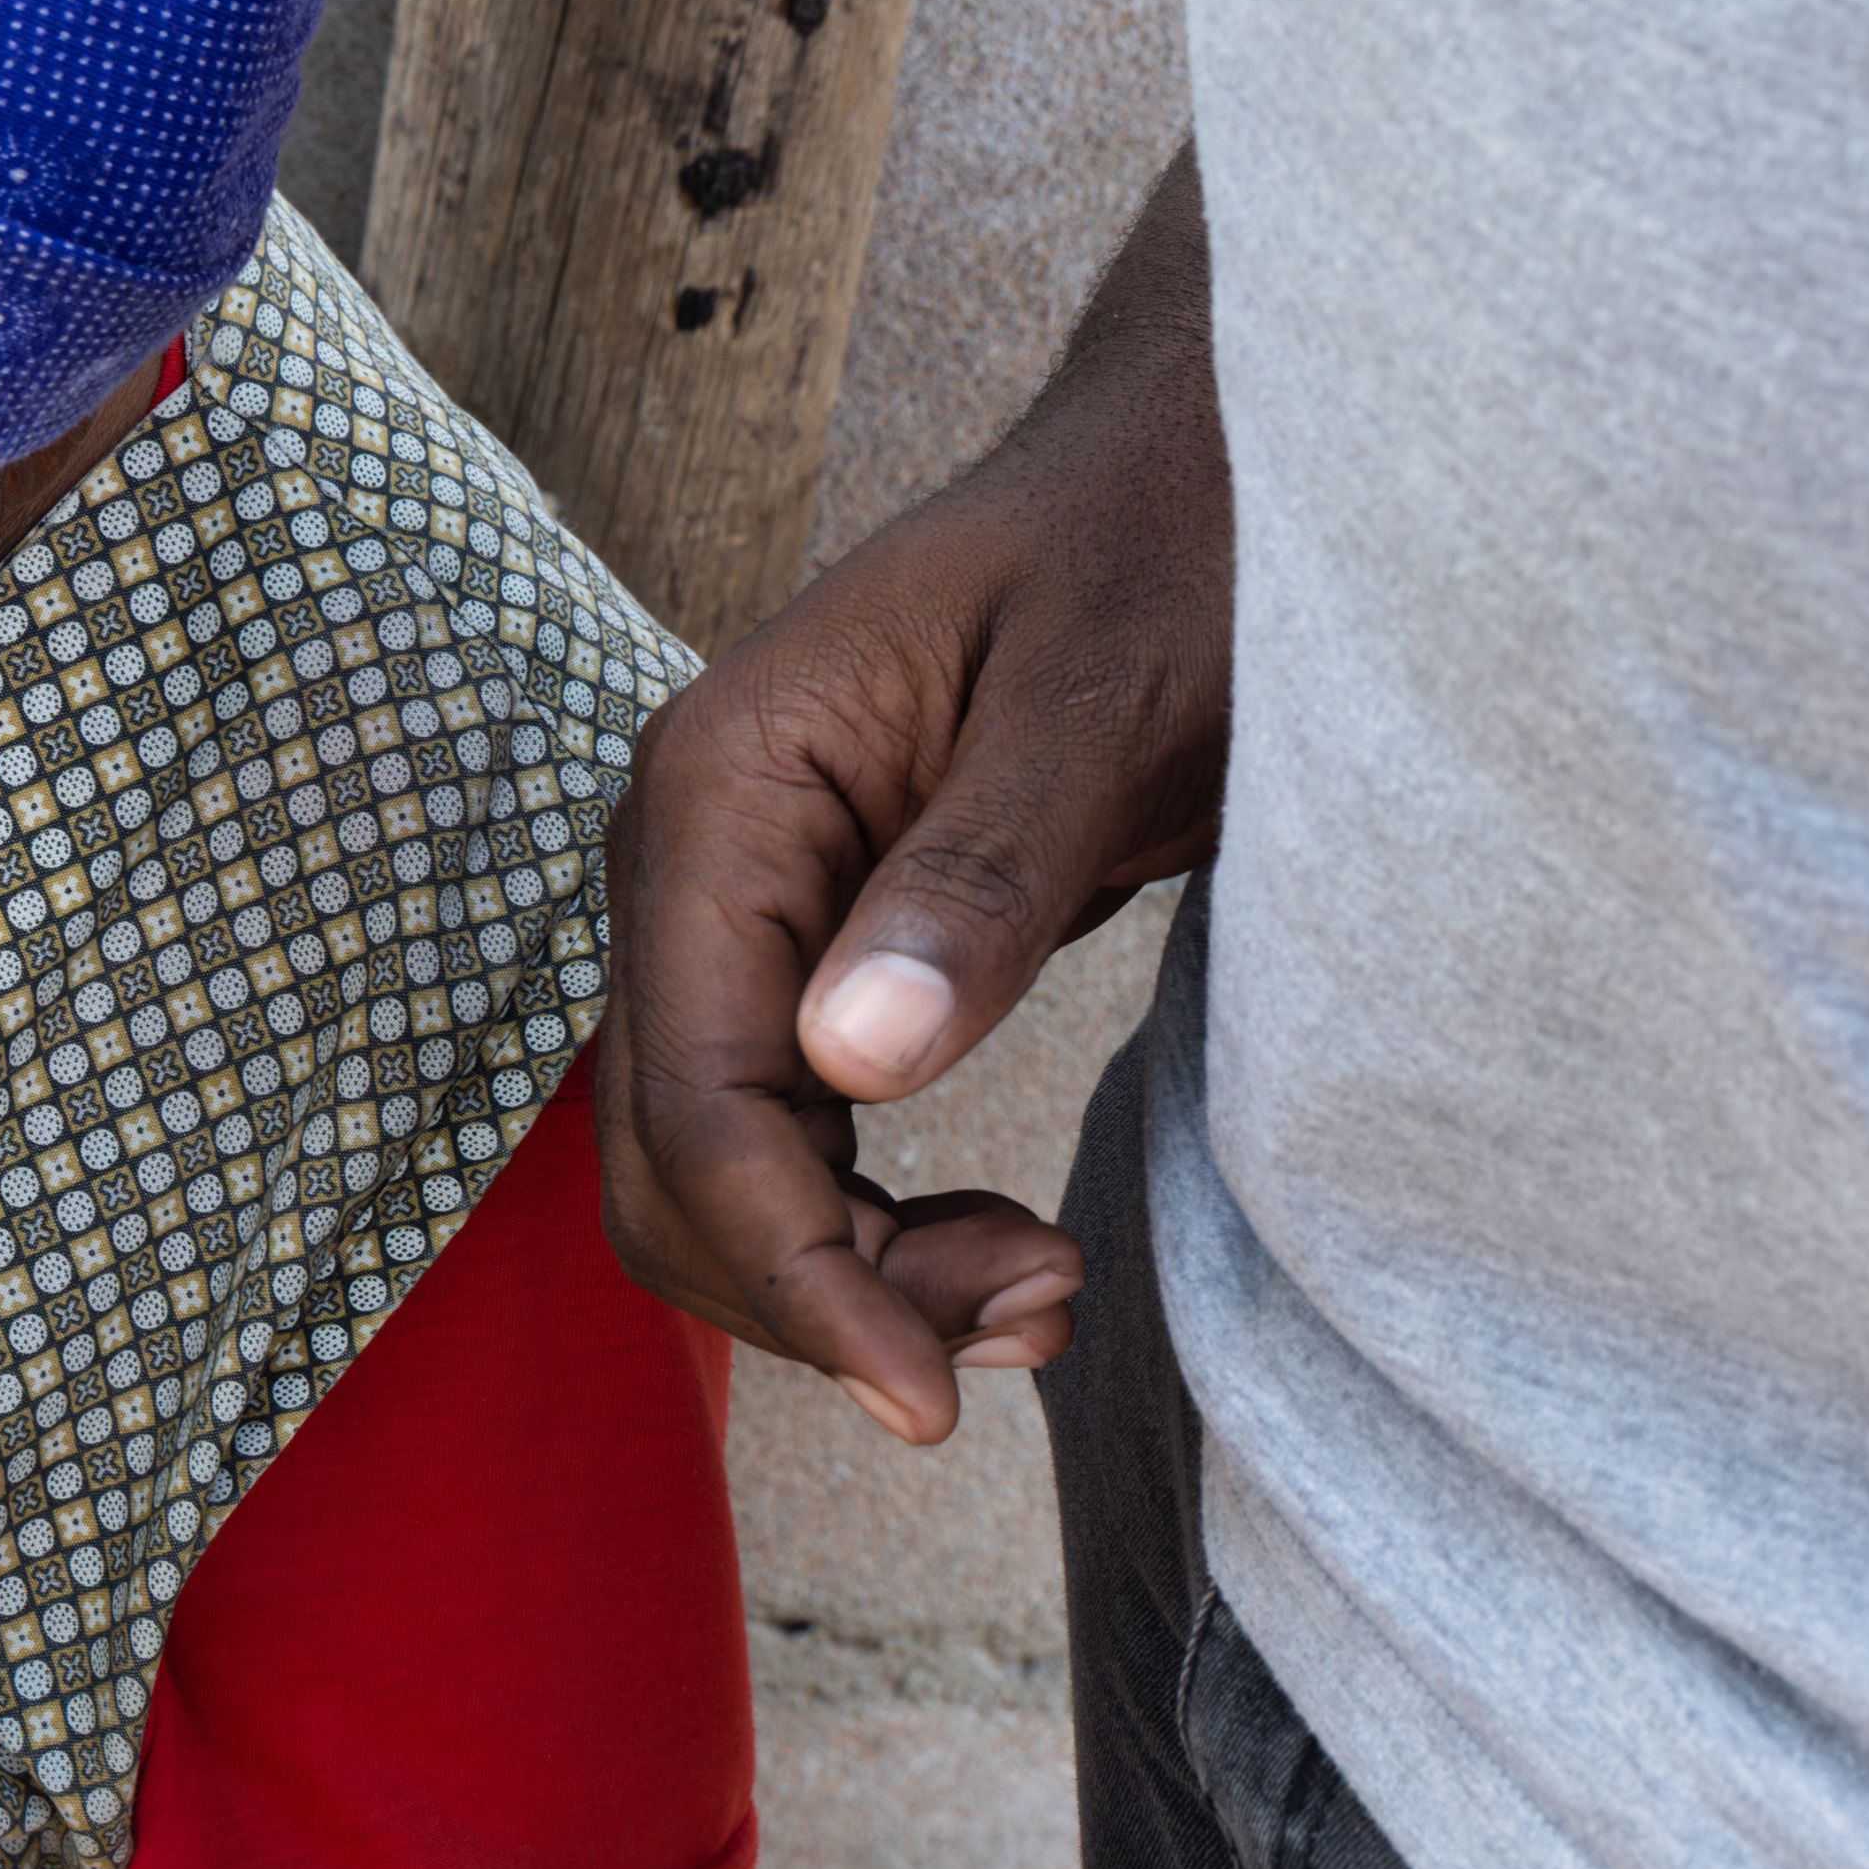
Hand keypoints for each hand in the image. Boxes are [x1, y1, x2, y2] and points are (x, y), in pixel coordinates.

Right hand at [604, 149, 1231, 1441]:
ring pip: (711, 1176)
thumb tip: (848, 1059)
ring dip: (848, 1276)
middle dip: (828, 1287)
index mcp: (724, 787)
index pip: (700, 1097)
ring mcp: (728, 906)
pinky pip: (777, 1137)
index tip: (937, 1401)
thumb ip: (982, 876)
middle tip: (1042, 1314)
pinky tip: (998, 1254)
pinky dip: (868, 1233)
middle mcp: (686, 853)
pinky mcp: (794, 947)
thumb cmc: (1169, 548)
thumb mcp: (1108, 701)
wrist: (1194, 467)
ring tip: (1044, 1294)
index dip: (802, 1270)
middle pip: (673, 1165)